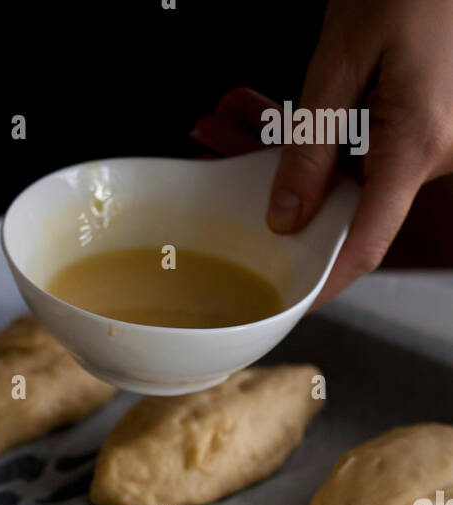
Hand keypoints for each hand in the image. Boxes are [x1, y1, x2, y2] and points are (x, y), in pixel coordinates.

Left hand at [192, 0, 452, 306]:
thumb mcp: (343, 55)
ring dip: (285, 148)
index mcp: (415, 144)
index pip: (364, 246)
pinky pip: (362, 144)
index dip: (321, 285)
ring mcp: (433, 140)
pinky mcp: (426, 123)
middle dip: (273, 185)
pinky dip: (315, 131)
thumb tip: (285, 216)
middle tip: (215, 146)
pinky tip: (266, 109)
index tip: (284, 305)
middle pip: (343, 202)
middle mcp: (433, 152)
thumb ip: (310, 143)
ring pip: (344, 170)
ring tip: (231, 116)